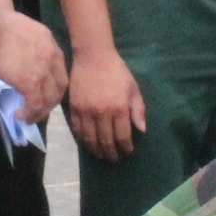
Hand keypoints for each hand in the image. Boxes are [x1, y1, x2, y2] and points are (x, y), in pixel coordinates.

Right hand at [0, 8, 67, 124]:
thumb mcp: (20, 28)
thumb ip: (25, 41)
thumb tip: (15, 51)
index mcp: (49, 41)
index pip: (58, 67)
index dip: (52, 81)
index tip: (42, 89)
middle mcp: (52, 56)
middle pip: (60, 85)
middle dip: (51, 99)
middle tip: (38, 107)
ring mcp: (44, 70)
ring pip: (50, 98)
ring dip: (41, 111)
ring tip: (28, 116)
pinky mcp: (32, 83)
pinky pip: (36, 104)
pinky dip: (29, 113)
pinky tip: (20, 115)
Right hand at [67, 43, 145, 162]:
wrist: (93, 57)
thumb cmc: (117, 71)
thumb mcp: (133, 88)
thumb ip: (138, 109)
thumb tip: (141, 130)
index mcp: (119, 108)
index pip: (123, 136)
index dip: (125, 148)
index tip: (128, 151)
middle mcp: (102, 113)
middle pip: (106, 141)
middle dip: (111, 153)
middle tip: (114, 158)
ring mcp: (86, 112)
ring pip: (90, 139)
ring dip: (96, 150)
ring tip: (101, 155)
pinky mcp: (74, 108)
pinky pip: (77, 130)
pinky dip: (83, 140)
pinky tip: (88, 143)